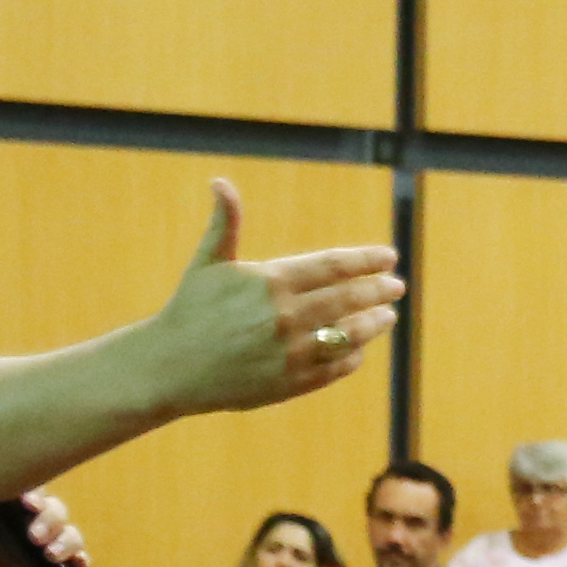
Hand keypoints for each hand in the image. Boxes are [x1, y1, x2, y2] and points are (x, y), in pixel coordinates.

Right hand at [153, 176, 403, 417]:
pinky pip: (335, 368)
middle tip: (397, 286)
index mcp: (269, 282)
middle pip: (349, 299)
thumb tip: (220, 182)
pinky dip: (352, 356)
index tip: (389, 257)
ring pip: (349, 336)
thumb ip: (224, 224)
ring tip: (387, 315)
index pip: (333, 266)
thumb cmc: (190, 310)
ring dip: (374, 324)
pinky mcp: (291, 384)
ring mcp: (290, 353)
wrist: (170, 368)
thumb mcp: (207, 263)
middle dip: (378, 290)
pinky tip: (358, 347)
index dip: (366, 261)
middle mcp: (285, 317)